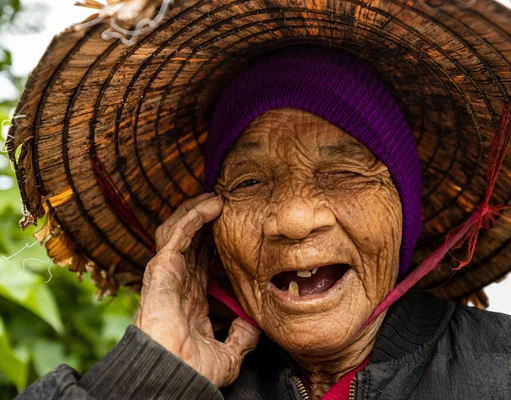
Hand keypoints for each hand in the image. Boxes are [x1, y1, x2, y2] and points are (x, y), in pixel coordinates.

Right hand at [134, 193, 260, 386]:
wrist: (175, 375)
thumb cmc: (194, 370)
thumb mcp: (228, 354)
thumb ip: (241, 338)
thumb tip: (253, 326)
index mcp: (190, 300)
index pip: (202, 262)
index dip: (214, 244)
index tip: (234, 230)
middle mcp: (177, 282)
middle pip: (191, 241)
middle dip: (207, 221)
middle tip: (228, 204)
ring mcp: (167, 273)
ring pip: (179, 231)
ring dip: (197, 211)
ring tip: (217, 198)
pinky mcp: (162, 267)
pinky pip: (177, 233)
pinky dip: (194, 216)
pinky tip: (213, 205)